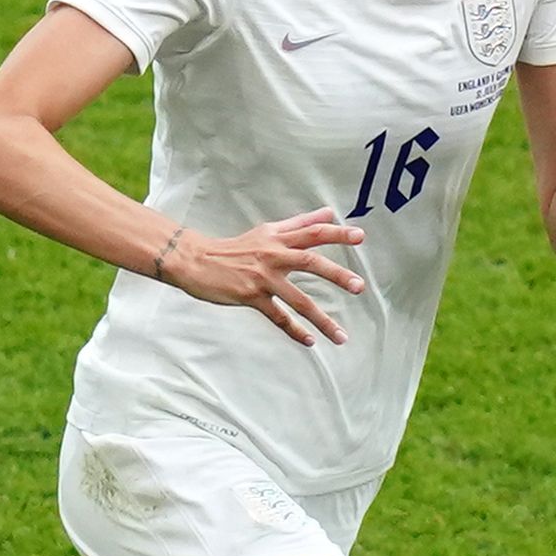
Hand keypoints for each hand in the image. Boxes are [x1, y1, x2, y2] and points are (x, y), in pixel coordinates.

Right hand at [157, 209, 368, 345]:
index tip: (360, 237)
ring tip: (341, 335)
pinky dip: (295, 331)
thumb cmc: (234, 248)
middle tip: (358, 286)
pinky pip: (278, 317)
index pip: (312, 232)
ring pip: (298, 299)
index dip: (337, 234)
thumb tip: (329, 213)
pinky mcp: (250, 296)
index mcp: (278, 238)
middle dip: (336, 274)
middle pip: (310, 262)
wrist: (195, 260)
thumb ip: (300, 223)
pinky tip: (310, 341)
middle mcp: (273, 255)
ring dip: (321, 318)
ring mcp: (262, 277)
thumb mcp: (267, 230)